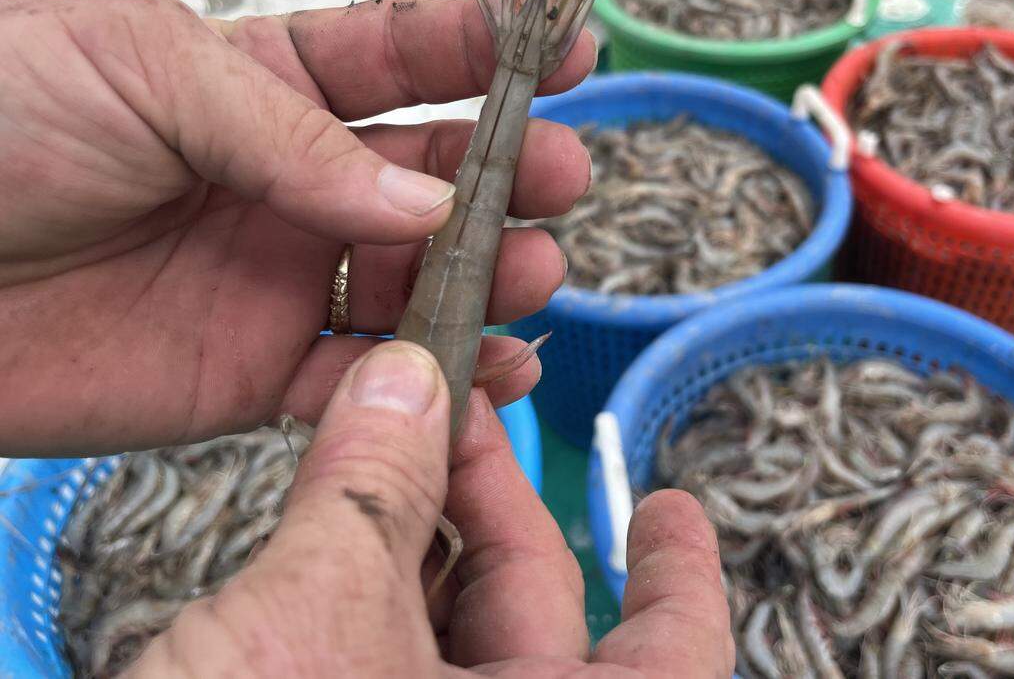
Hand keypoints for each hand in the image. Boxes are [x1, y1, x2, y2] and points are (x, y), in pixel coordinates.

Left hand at [0, 0, 592, 455]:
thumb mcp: (147, 72)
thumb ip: (293, 137)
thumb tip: (421, 193)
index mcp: (263, 83)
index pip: (398, 58)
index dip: (483, 51)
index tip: (557, 50)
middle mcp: (287, 182)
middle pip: (430, 175)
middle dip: (505, 174)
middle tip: (557, 176)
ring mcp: (277, 277)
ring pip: (416, 280)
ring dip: (487, 276)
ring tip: (531, 270)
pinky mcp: (253, 371)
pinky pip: (363, 378)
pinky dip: (430, 378)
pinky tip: (485, 365)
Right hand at [130, 342, 734, 677]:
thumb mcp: (315, 617)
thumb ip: (372, 491)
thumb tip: (405, 381)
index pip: (674, 657)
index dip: (678, 578)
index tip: (672, 511)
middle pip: (537, 616)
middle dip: (492, 501)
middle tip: (446, 414)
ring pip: (450, 637)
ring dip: (415, 541)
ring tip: (373, 454)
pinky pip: (382, 663)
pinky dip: (365, 595)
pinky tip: (328, 531)